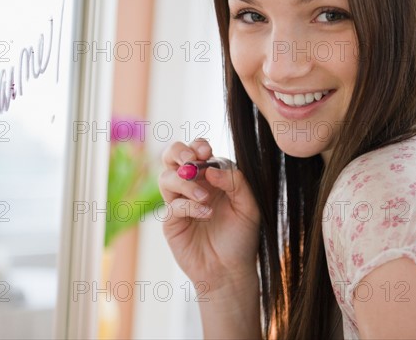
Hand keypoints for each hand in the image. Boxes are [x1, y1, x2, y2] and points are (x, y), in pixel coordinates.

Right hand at [159, 139, 260, 290]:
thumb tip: (211, 169)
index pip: (197, 150)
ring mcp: (179, 202)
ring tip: (205, 197)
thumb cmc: (241, 237)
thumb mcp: (248, 206)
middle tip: (191, 159)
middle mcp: (192, 185)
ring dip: (186, 182)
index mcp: (210, 177)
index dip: (198, 146)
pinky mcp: (171, 221)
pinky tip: (206, 214)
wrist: (231, 270)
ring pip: (167, 177)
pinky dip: (189, 205)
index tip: (207, 153)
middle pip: (172, 156)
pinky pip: (173, 205)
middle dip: (179, 152)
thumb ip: (236, 182)